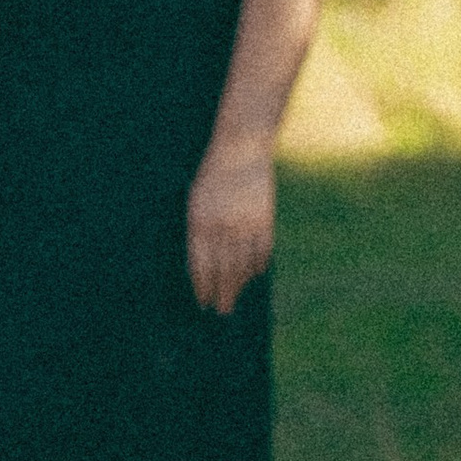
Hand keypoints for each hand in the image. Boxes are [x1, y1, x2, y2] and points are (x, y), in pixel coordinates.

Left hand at [188, 142, 274, 314]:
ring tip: (235, 299)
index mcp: (199, 223)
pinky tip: (254, 275)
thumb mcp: (195, 202)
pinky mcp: (265, 219)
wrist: (240, 149)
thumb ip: (198, 232)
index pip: (200, 266)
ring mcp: (245, 224)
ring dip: (240, 285)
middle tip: (222, 312)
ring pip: (243, 264)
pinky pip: (262, 250)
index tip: (202, 302)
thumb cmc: (212, 177)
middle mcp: (222, 227)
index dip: (202, 287)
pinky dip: (258, 265)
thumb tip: (203, 265)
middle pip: (223, 270)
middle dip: (221, 294)